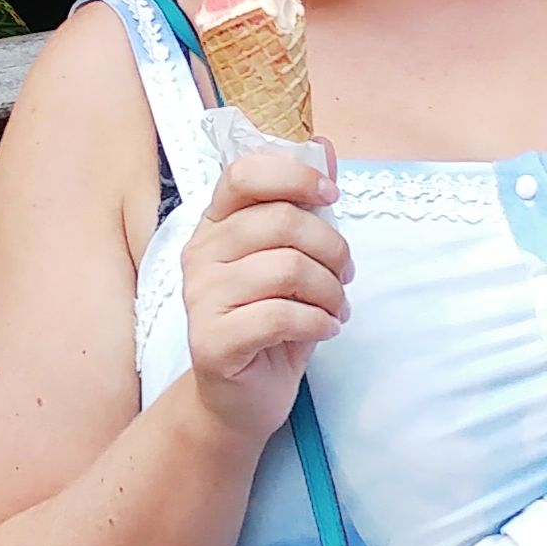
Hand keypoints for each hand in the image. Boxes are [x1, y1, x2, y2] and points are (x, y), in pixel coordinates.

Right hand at [181, 145, 351, 445]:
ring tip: (336, 308)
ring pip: (286, 269)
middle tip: (346, 275)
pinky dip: (318, 322)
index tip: (330, 196)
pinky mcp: (212, 340)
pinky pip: (280, 316)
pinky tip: (325, 329)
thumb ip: (305, 206)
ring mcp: (200, 297)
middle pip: (280, 221)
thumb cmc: (270, 323)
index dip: (294, 176)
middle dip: (331, 247)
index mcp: (216, 224)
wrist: (240, 399)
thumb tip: (324, 146)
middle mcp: (200, 254)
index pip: (244, 174)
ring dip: (329, 290)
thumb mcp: (293, 259)